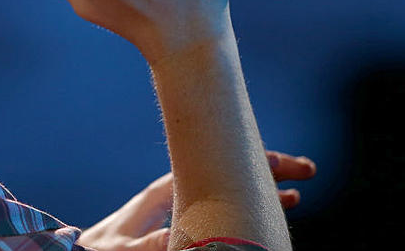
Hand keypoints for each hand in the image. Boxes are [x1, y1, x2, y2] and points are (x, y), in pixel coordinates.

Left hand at [76, 151, 315, 250]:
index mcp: (160, 195)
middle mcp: (175, 198)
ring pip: (229, 196)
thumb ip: (148, 241)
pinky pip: (221, 219)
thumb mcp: (119, 247)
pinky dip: (246, 217)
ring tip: (296, 198)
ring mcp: (180, 215)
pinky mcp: (182, 233)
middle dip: (264, 173)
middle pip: (227, 175)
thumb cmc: (98, 250)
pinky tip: (266, 223)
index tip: (278, 162)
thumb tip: (178, 235)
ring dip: (260, 197)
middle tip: (306, 170)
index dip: (245, 163)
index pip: (210, 168)